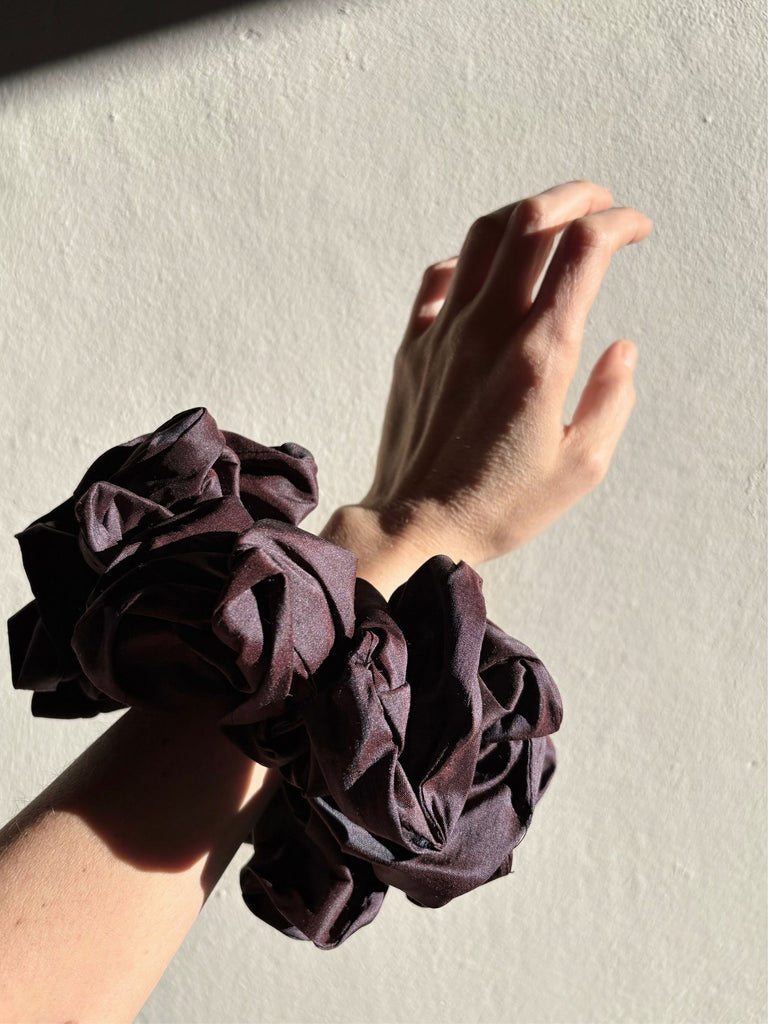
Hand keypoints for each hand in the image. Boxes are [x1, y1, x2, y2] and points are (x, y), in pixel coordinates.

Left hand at [322, 180, 651, 593]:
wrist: (414, 524)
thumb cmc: (498, 506)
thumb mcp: (579, 468)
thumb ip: (611, 400)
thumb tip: (621, 349)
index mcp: (539, 357)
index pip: (584, 251)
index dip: (618, 224)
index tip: (636, 228)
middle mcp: (488, 330)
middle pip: (531, 221)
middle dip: (576, 197)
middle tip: (600, 203)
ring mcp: (444, 333)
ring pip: (482, 237)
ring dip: (523, 213)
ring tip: (549, 219)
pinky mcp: (413, 346)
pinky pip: (438, 278)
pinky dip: (470, 259)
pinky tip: (488, 273)